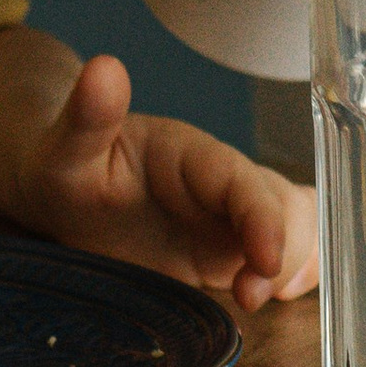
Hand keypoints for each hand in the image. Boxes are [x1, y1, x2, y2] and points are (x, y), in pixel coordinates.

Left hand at [11, 51, 317, 313]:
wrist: (65, 194)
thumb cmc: (66, 169)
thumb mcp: (65, 149)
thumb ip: (86, 116)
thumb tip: (103, 68)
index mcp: (193, 155)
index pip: (245, 181)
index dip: (265, 220)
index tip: (264, 261)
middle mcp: (224, 185)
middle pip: (288, 208)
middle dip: (286, 252)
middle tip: (248, 297)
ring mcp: (233, 219)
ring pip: (299, 230)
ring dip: (296, 266)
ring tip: (259, 298)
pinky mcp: (232, 251)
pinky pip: (291, 255)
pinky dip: (297, 275)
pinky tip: (270, 296)